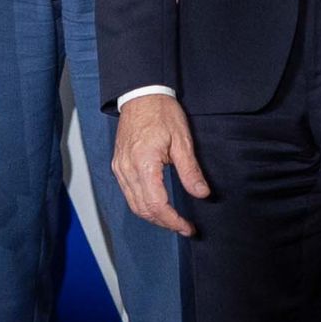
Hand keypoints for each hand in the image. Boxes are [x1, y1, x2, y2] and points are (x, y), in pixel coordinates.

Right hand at [112, 92, 208, 237]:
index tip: (187, 227)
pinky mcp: (118, 165)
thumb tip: (201, 193)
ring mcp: (120, 168)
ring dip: (153, 216)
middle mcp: (127, 169)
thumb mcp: (182, 140)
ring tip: (172, 219)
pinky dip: (142, 204)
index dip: (173, 220)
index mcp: (144, 164)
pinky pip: (128, 193)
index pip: (157, 204)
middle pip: (143, 209)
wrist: (141, 94)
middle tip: (183, 226)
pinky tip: (157, 204)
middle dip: (164, 222)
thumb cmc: (162, 112)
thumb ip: (190, 171)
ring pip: (133, 204)